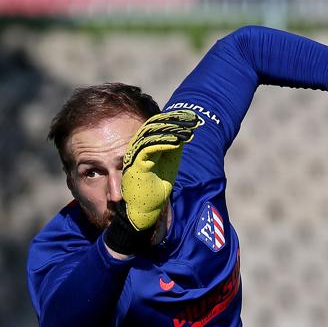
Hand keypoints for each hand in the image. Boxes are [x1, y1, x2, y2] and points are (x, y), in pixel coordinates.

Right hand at [120, 109, 200, 229]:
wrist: (145, 209)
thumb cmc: (156, 188)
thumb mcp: (169, 163)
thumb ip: (173, 147)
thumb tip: (183, 131)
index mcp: (145, 145)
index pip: (158, 125)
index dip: (174, 119)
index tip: (191, 117)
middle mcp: (138, 147)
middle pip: (154, 126)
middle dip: (174, 121)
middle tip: (192, 119)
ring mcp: (135, 155)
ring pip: (151, 135)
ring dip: (171, 131)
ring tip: (187, 130)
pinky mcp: (135, 165)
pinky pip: (148, 149)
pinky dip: (163, 143)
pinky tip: (177, 141)